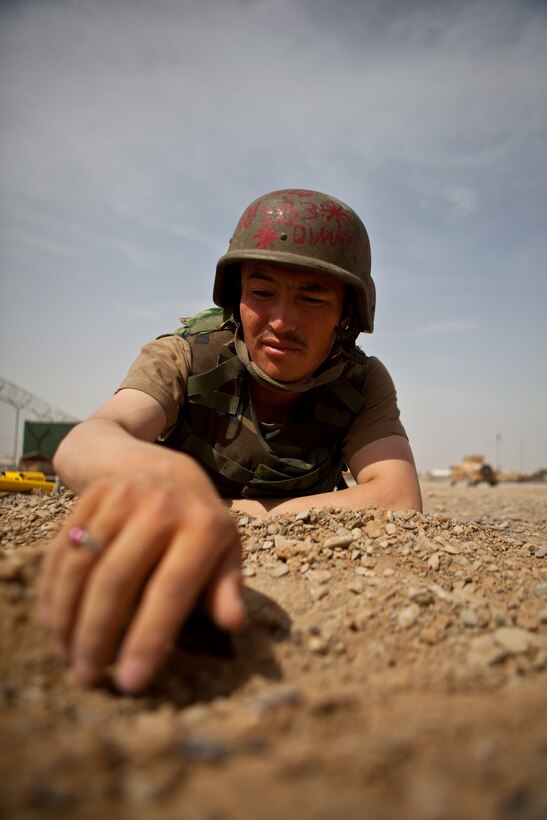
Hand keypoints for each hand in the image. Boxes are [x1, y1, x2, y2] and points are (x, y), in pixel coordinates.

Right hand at [38, 468, 243, 692]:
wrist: (165, 469)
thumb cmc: (200, 526)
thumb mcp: (225, 552)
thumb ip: (226, 588)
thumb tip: (232, 623)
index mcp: (203, 527)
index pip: (171, 590)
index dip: (148, 639)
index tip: (130, 683)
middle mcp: (161, 506)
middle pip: (117, 580)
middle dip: (97, 637)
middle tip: (88, 679)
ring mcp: (122, 496)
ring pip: (82, 566)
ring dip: (68, 618)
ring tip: (68, 658)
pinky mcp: (91, 495)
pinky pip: (63, 549)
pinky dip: (52, 590)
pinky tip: (52, 625)